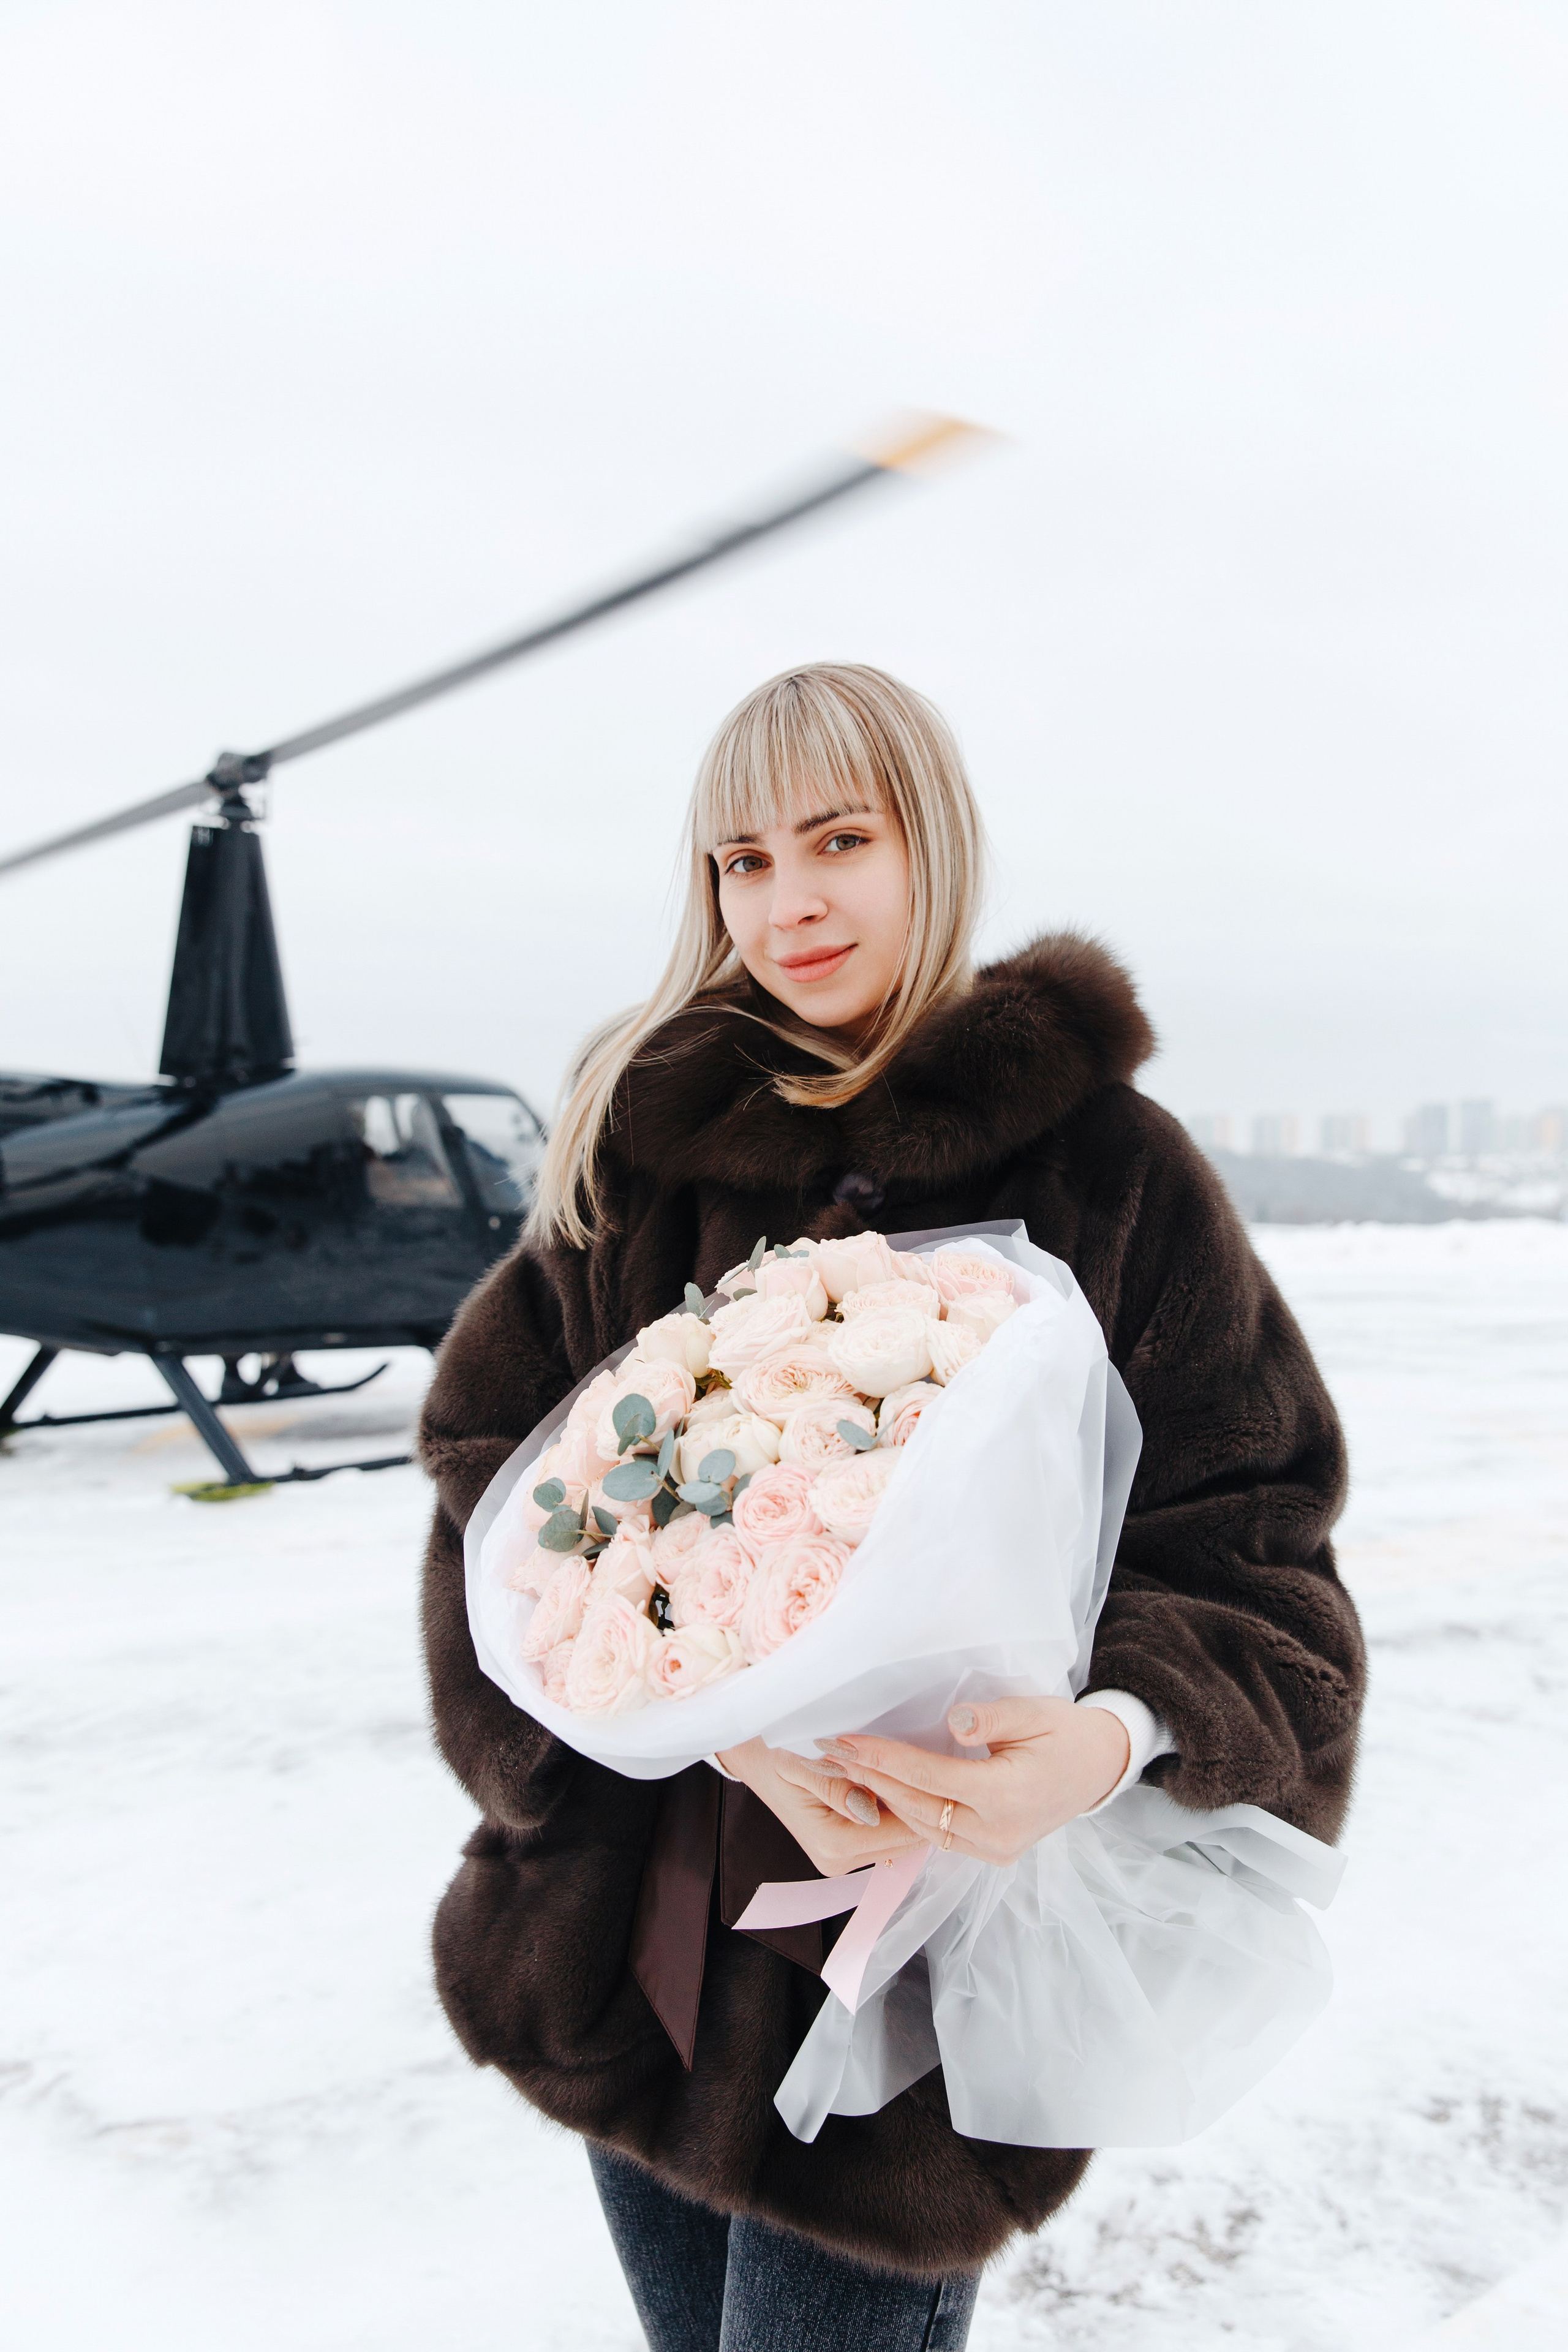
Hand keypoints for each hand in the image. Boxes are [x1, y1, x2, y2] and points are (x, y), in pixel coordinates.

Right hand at [715, 1737, 922, 1876]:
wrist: (756, 1762)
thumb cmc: (777, 1758)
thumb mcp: (802, 1766)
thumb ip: (836, 1788)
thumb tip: (868, 1809)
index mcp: (833, 1843)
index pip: (902, 1832)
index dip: (920, 1803)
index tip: (933, 1775)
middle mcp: (838, 1861)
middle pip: (904, 1841)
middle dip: (918, 1809)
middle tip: (929, 1773)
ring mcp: (840, 1860)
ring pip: (897, 1840)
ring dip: (905, 1811)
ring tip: (908, 1776)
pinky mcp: (840, 1853)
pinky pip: (882, 1836)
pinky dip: (891, 1814)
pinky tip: (889, 1788)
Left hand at [813, 1698, 1131, 1865]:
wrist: (1102, 1768)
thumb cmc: (1067, 1733)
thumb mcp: (1035, 1712)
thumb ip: (992, 1719)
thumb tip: (954, 1722)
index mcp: (1007, 1797)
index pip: (928, 1776)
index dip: (882, 1758)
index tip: (843, 1740)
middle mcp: (998, 1833)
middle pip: (918, 1807)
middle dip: (870, 1780)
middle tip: (828, 1753)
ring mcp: (997, 1850)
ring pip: (925, 1829)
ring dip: (884, 1801)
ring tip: (847, 1772)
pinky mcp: (995, 1853)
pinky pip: (942, 1838)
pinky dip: (911, 1815)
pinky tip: (885, 1794)